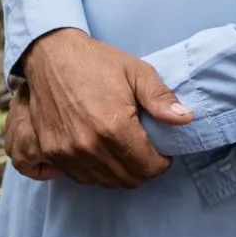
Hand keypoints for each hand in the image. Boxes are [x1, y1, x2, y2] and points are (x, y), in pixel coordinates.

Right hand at [3, 29, 192, 187]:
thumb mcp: (136, 71)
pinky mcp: (50, 152)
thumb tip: (186, 119)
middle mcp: (89, 146)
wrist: (50, 54)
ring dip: (118, 172)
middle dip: (142, 169)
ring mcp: (66, 152)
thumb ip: (161, 98)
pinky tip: (98, 154)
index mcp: (114, 127)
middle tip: (143, 150)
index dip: (161, 162)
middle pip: (128, 179)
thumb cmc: (96, 62)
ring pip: (104, 182)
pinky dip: (93, 172)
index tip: (161, 151)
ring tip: (121, 150)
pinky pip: (79, 178)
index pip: (148, 168)